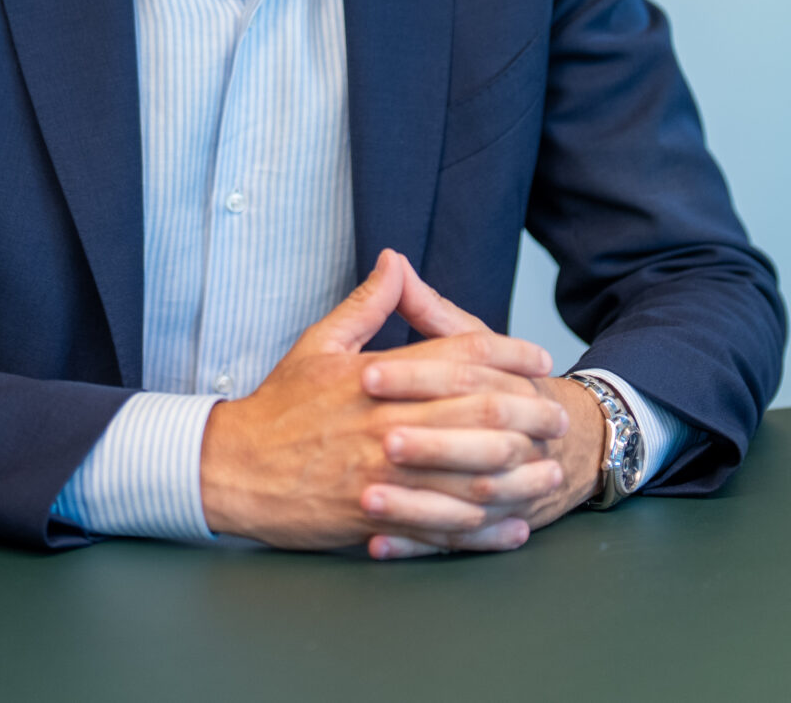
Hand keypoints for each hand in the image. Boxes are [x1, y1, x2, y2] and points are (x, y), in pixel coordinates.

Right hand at [199, 249, 568, 552]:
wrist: (232, 469)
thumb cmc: (278, 407)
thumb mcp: (319, 345)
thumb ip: (365, 305)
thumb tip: (395, 261)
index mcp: (377, 376)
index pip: (460, 355)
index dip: (508, 353)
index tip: (539, 358)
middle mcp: (386, 422)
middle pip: (478, 413)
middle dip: (527, 415)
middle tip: (558, 417)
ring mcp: (382, 474)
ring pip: (468, 475)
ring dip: (517, 475)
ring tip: (549, 473)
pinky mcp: (375, 516)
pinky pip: (440, 527)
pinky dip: (481, 530)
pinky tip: (510, 527)